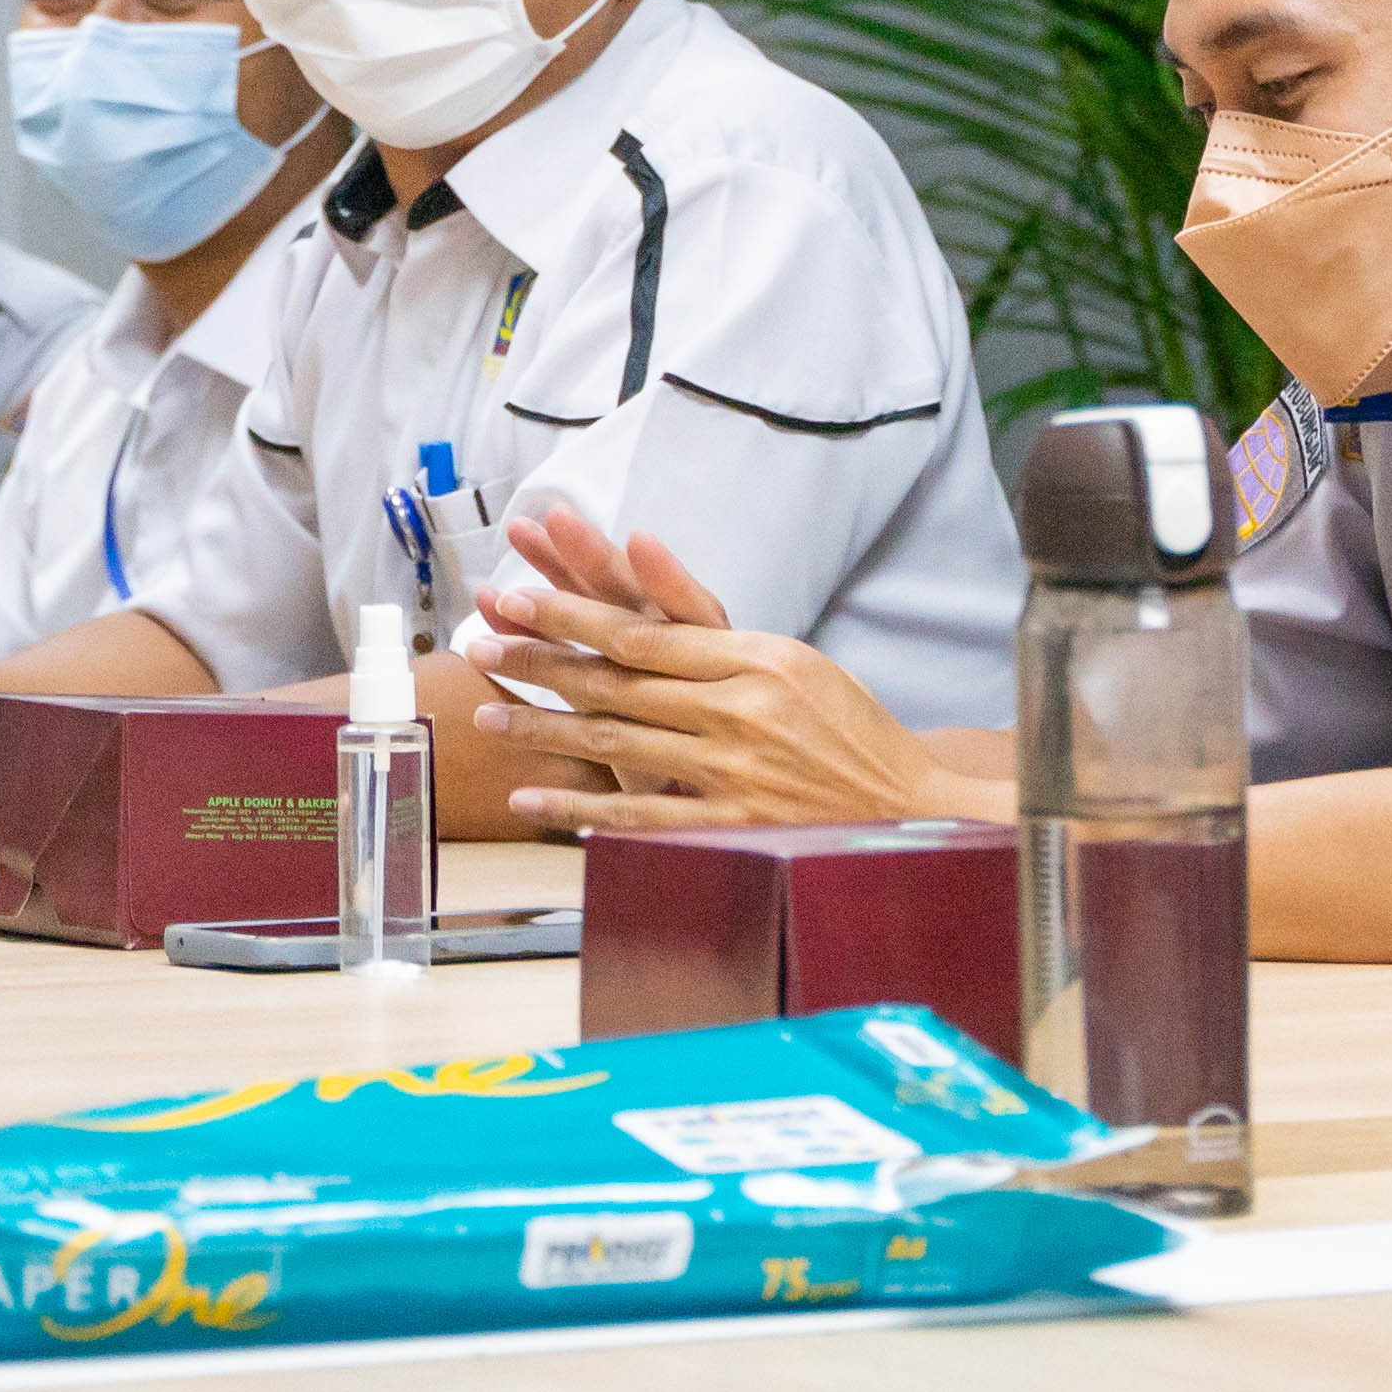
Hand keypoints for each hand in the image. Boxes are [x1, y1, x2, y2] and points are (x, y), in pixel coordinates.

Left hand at [459, 506, 956, 833]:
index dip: (570, 613)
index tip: (516, 597)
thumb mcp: (797, 662)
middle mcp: (740, 708)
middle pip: (618, 680)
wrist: (909, 809)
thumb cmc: (850, 730)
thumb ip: (718, 629)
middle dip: (540, 660)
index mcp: (755, 656)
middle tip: (481, 643)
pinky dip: (581, 808)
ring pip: (618, 743)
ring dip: (544, 729)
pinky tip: (533, 799)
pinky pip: (641, 818)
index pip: (642, 630)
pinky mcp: (731, 824)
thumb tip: (644, 567)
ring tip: (487, 716)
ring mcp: (733, 769)